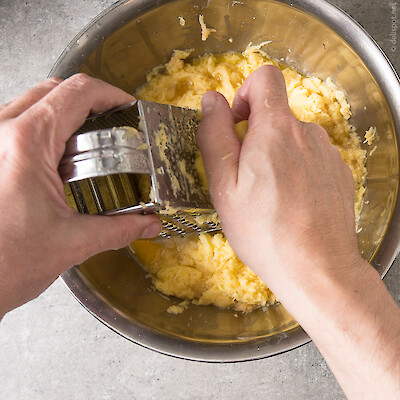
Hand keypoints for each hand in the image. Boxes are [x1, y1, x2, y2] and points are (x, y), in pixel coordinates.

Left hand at [0, 74, 160, 317]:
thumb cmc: (1, 265)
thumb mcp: (72, 242)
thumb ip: (120, 228)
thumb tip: (149, 222)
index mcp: (26, 142)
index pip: (78, 92)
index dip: (111, 95)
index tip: (130, 108)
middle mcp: (1, 131)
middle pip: (55, 89)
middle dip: (91, 102)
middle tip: (116, 125)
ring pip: (34, 102)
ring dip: (68, 115)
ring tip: (92, 144)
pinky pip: (19, 123)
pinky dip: (48, 131)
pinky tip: (62, 161)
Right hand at [197, 65, 399, 399]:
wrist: (317, 268)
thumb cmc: (264, 231)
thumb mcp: (224, 185)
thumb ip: (215, 136)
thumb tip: (211, 101)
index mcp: (275, 130)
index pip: (265, 78)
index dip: (245, 93)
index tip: (236, 123)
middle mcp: (307, 133)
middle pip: (276, 115)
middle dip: (255, 136)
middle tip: (245, 178)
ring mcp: (327, 153)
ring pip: (292, 139)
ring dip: (276, 156)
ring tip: (268, 196)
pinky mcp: (339, 173)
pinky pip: (310, 159)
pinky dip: (296, 171)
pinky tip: (291, 203)